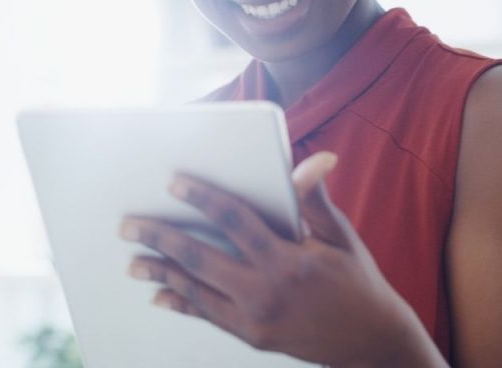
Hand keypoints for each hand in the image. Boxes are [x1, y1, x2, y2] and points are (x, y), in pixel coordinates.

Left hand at [120, 152, 421, 366]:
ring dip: (160, 274)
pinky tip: (160, 295)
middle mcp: (265, 293)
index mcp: (287, 261)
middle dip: (159, 238)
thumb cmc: (357, 280)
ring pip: (196, 291)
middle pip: (199, 259)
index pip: (234, 220)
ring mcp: (255, 320)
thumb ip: (313, 199)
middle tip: (129, 225)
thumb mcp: (339, 236)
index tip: (174, 182)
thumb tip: (313, 159)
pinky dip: (182, 304)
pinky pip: (208, 316)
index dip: (202, 198)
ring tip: (133, 262)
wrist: (372, 341)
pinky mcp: (251, 337)